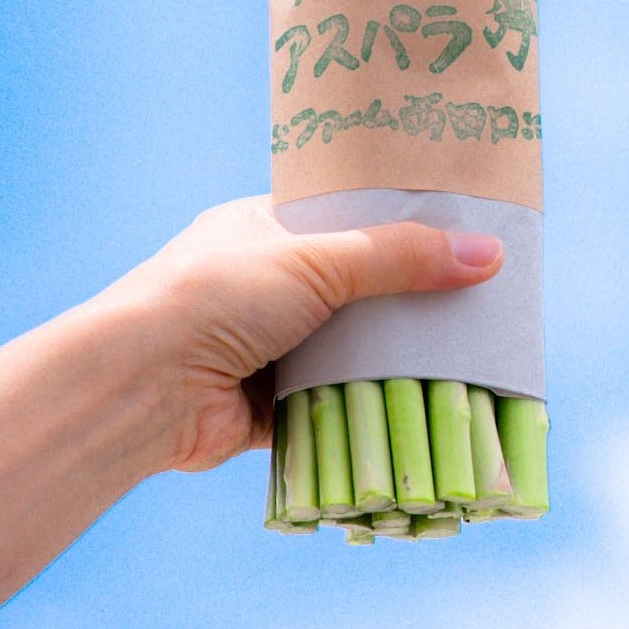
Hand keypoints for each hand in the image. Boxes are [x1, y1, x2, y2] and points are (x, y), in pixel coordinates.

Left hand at [90, 195, 503, 474]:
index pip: (341, 219)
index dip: (396, 228)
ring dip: (385, 362)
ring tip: (463, 360)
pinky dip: (361, 410)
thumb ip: (398, 256)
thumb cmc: (216, 296)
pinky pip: (328, 405)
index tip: (457, 238)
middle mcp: (260, 284)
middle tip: (474, 306)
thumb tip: (488, 253)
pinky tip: (419, 410)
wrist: (140, 388)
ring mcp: (260, 346)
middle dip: (400, 303)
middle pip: (349, 291)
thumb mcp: (315, 260)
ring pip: (342, 351)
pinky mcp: (263, 406)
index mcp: (260, 228)